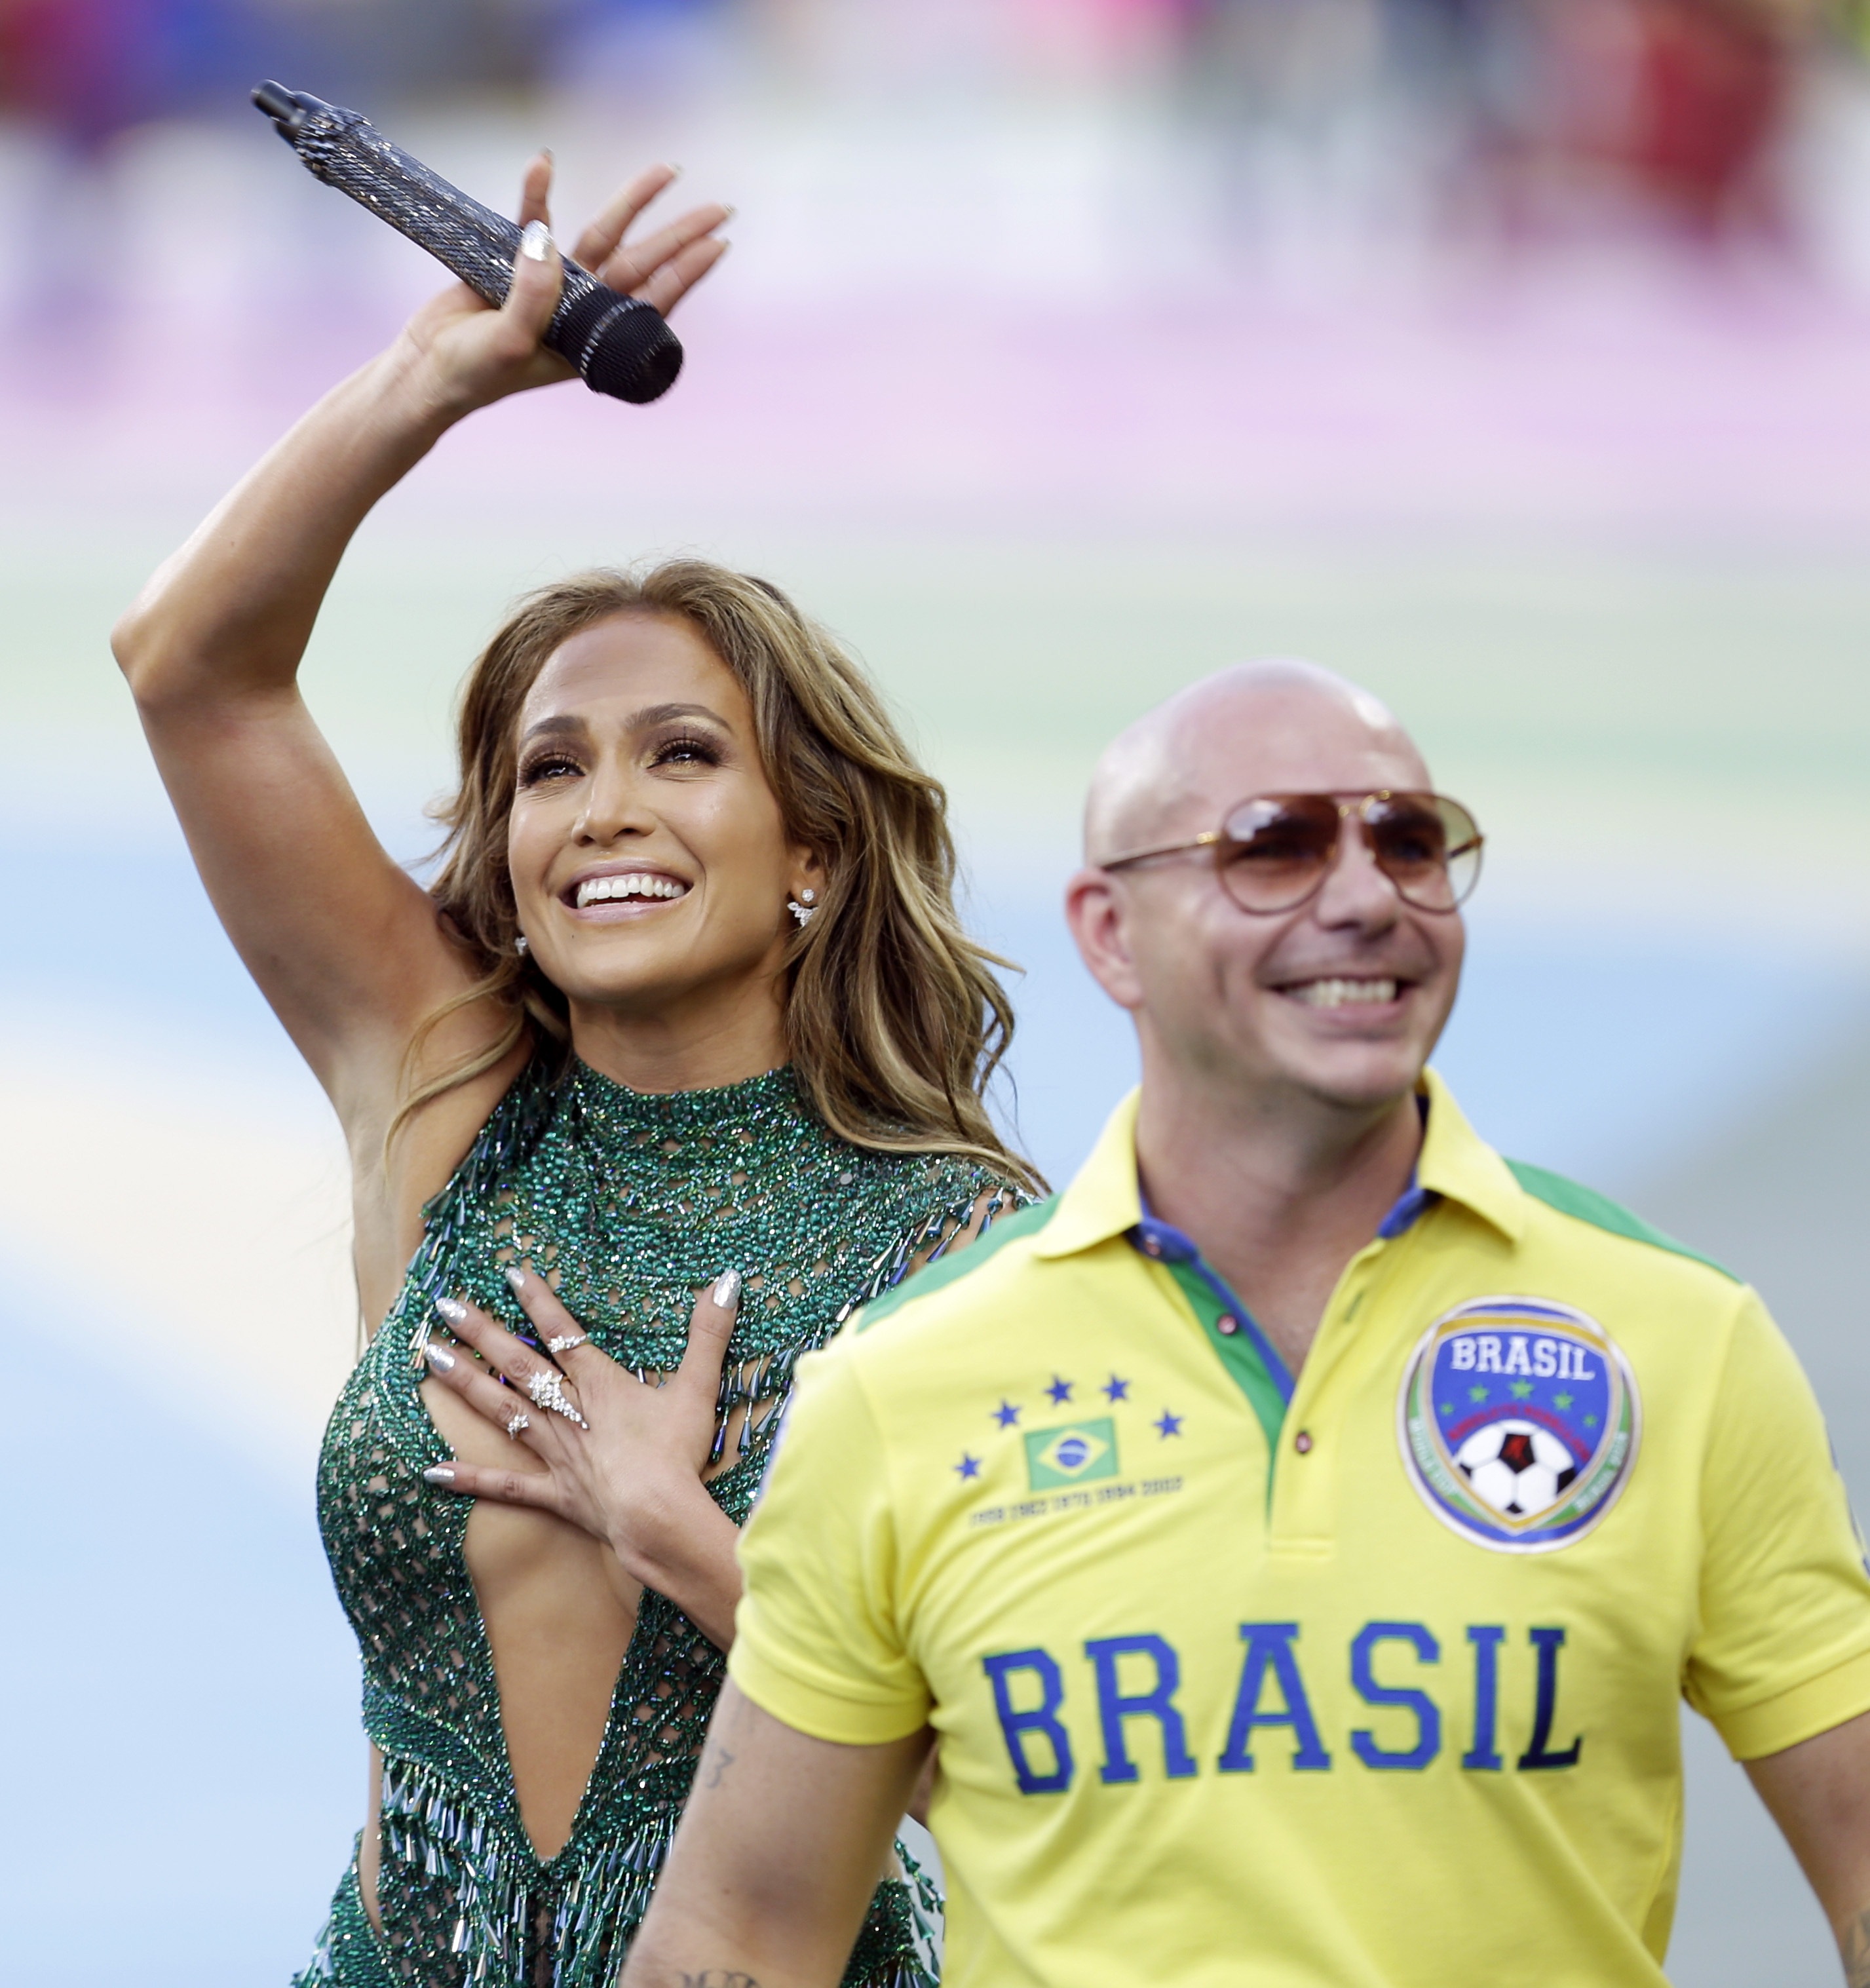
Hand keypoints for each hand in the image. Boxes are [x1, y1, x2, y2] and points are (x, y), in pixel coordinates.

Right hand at [395, 154, 730, 419]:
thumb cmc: (475, 372)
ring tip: (669, 171)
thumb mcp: (509, 342)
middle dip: (680, 234)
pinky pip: (534, 219)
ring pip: (604, 234)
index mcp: (593, 340)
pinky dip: (539, 193)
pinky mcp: (518, 260)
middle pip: (641, 261)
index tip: (719, 246)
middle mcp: (583, 309)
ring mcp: (555, 283)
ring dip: (633, 203)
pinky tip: (543, 163)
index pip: (650, 299)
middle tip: (723, 209)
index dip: (685, 272)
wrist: (428, 369)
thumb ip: (533, 297)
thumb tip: (546, 245)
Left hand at [419, 1267, 745, 1644]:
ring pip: (501, 1412)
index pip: (562, 1333)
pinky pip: (504, 1485)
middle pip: (517, 1366)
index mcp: (600, 1385)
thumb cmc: (677, 1453)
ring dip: (464, 1384)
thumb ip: (709, 1332)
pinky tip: (432, 1471)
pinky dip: (469, 1478)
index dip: (538, 1301)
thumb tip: (728, 1280)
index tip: (510, 1273)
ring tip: (431, 1360)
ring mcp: (555, 1454)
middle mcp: (568, 1413)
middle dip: (481, 1332)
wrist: (656, 1516)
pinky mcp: (552, 1493)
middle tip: (444, 1305)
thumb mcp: (698, 1386)